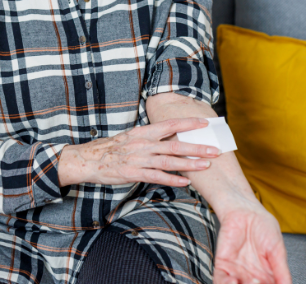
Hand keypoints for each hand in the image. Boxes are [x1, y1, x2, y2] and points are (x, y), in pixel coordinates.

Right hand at [58, 117, 221, 186]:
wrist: (90, 159)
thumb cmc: (113, 148)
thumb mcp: (132, 136)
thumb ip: (151, 136)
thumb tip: (170, 134)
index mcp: (144, 132)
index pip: (170, 124)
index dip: (189, 123)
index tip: (206, 122)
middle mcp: (144, 144)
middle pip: (175, 144)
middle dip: (197, 147)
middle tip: (214, 149)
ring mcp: (139, 159)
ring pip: (169, 161)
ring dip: (189, 164)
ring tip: (206, 166)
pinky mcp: (134, 173)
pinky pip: (157, 176)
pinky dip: (172, 179)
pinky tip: (185, 182)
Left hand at [213, 197, 291, 283]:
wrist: (246, 211)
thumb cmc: (264, 228)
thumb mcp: (278, 251)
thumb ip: (282, 272)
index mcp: (267, 278)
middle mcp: (251, 279)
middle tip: (259, 281)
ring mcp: (236, 274)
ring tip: (250, 281)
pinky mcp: (222, 266)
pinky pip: (220, 281)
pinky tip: (233, 281)